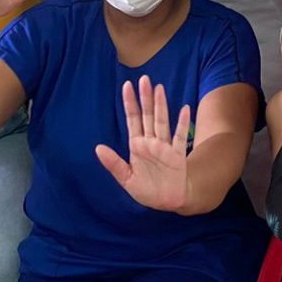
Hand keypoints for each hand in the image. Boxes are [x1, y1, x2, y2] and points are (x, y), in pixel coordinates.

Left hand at [95, 75, 192, 211]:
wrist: (168, 202)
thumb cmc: (147, 190)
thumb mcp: (126, 179)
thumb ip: (113, 164)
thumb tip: (97, 148)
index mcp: (137, 146)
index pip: (133, 119)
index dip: (130, 103)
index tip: (127, 86)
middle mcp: (151, 142)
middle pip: (147, 116)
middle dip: (145, 98)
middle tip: (144, 79)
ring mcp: (165, 147)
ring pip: (162, 122)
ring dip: (161, 106)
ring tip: (159, 88)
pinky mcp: (177, 155)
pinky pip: (180, 137)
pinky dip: (182, 123)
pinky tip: (185, 109)